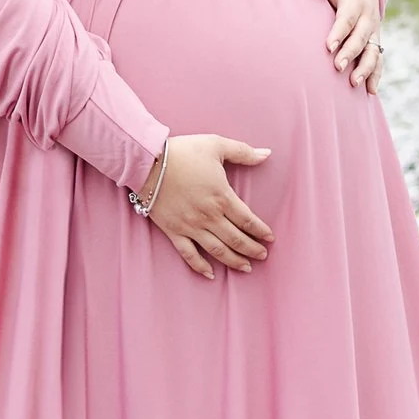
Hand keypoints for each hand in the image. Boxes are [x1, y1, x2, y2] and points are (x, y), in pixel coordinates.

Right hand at [147, 132, 273, 278]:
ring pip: (218, 250)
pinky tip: (211, 274)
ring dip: (234, 261)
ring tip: (246, 268)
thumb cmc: (183, 152)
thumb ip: (244, 152)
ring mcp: (191, 226)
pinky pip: (189, 254)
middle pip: (236, 239)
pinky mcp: (173, 231)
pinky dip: (200, 266)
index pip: (248, 220)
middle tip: (263, 255)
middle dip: (252, 249)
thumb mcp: (216, 144)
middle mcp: (209, 216)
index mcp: (222, 197)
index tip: (270, 238)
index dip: (261, 231)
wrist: (148, 161)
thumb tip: (267, 153)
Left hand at [307, 0, 383, 90]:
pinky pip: (378, 60)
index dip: (339, 32)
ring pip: (372, 52)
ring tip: (354, 83)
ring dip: (365, 68)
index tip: (328, 47)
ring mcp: (373, 32)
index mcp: (356, 1)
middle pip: (360, 38)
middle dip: (350, 53)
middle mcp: (367, 18)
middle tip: (336, 68)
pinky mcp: (374, 42)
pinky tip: (369, 91)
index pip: (347, 18)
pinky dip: (376, 75)